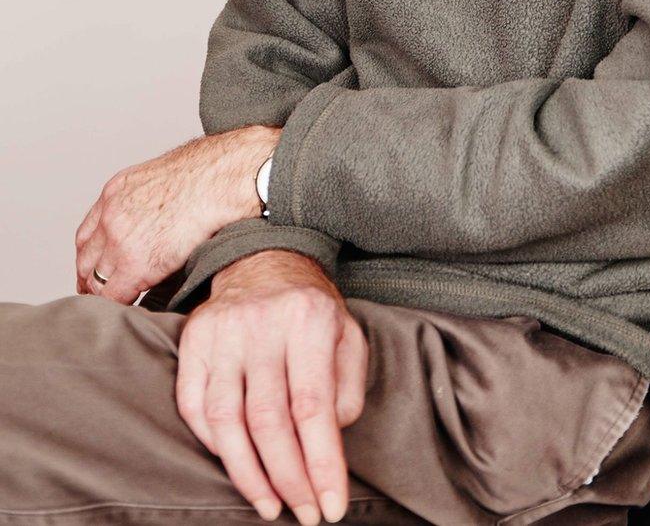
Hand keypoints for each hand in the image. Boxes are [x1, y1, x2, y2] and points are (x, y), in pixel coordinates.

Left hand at [74, 124, 280, 303]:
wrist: (219, 180)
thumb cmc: (208, 174)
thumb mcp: (163, 177)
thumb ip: (148, 199)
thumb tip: (158, 216)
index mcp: (116, 192)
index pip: (88, 233)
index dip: (90, 255)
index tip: (94, 269)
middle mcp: (110, 215)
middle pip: (86, 258)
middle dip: (90, 277)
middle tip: (99, 293)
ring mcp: (119, 241)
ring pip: (97, 280)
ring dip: (106, 292)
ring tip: (119, 303)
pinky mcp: (135, 265)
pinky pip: (114, 296)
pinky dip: (120, 304)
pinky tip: (130, 308)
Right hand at [175, 250, 367, 524]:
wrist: (264, 259)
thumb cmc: (312, 308)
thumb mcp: (347, 333)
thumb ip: (346, 387)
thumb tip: (329, 439)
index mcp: (307, 318)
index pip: (312, 406)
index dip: (322, 462)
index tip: (331, 506)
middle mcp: (261, 323)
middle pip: (269, 420)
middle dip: (289, 477)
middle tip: (304, 513)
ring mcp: (221, 331)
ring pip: (226, 419)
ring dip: (248, 473)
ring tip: (270, 504)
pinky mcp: (193, 340)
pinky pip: (194, 405)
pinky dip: (213, 444)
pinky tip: (237, 466)